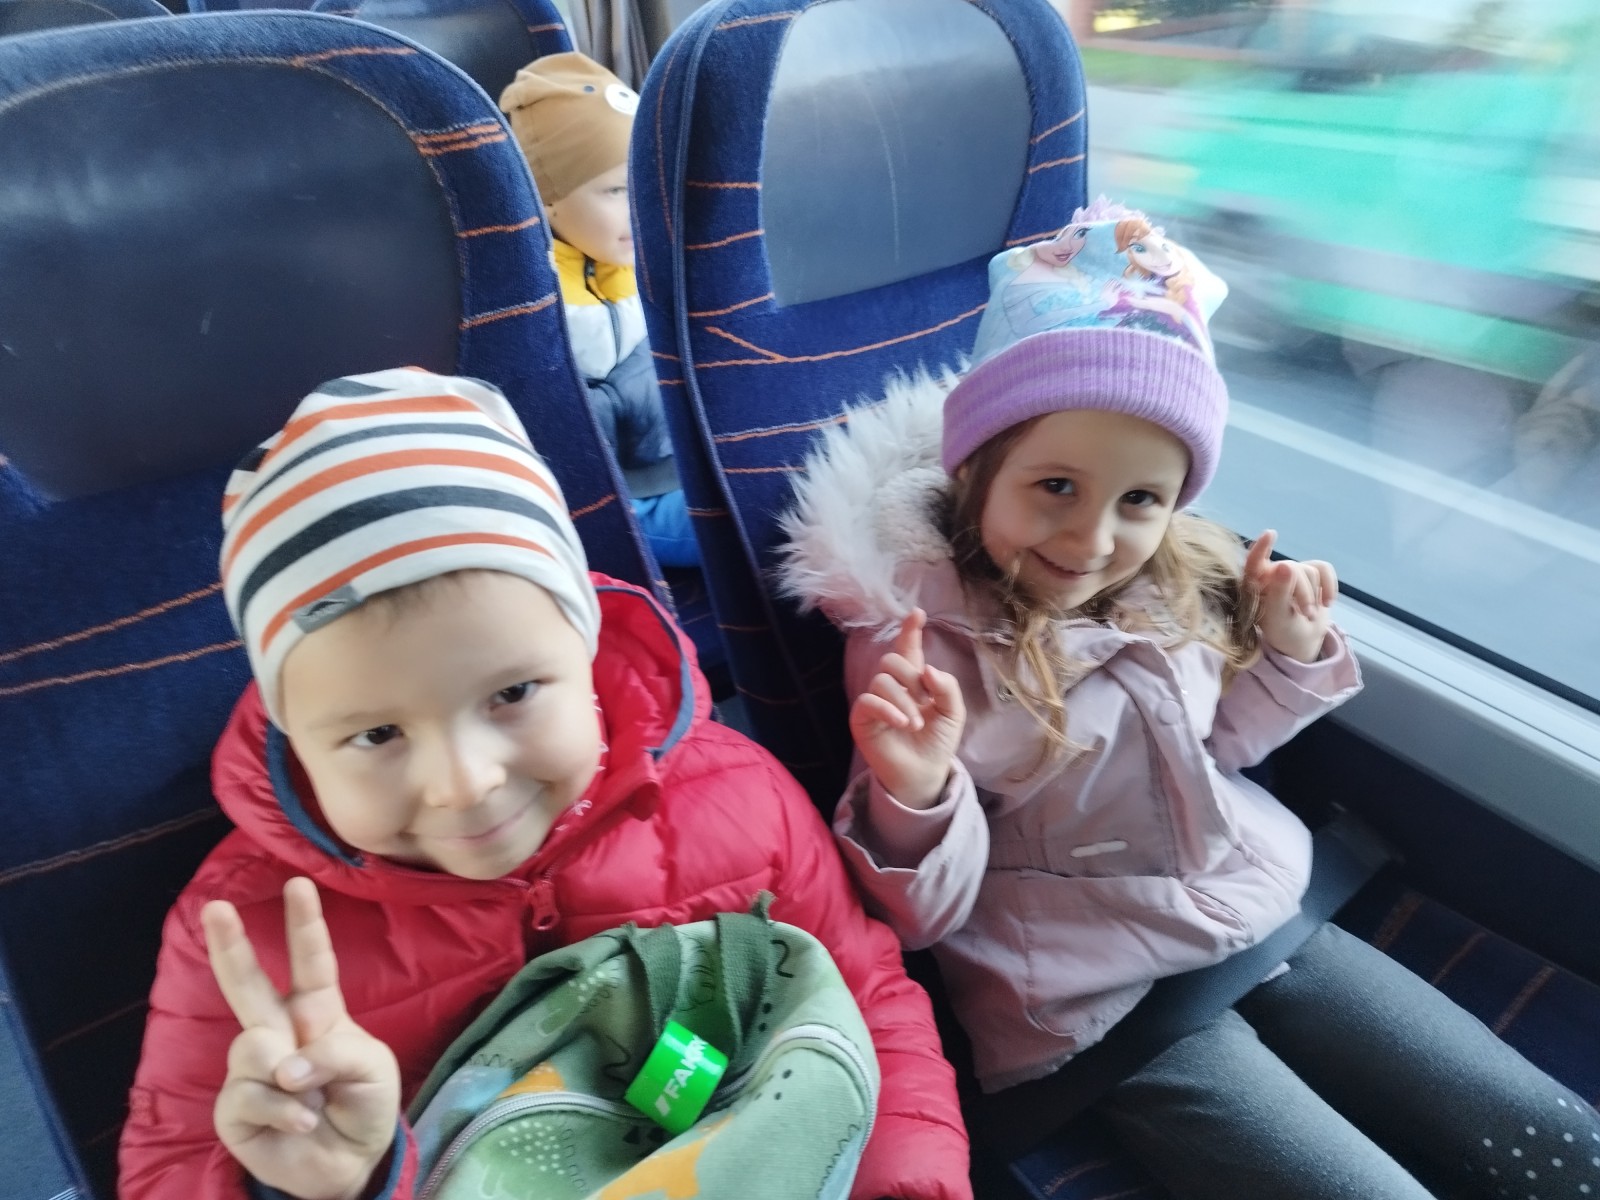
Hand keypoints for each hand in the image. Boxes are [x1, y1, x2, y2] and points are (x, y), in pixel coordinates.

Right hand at [204, 878, 399, 1199]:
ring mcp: (252, 1069)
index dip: (304, 925)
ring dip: (287, 1077)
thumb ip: (335, 1053)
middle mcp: (278, 1032)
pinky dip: (282, 1111)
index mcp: (317, 1013)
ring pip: (252, 1048)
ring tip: (312, 1099)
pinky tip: (301, 1121)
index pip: (310, 963)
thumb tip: (282, 1065)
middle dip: (231, 945)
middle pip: (249, 984)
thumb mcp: (371, 1069)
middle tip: (217, 908)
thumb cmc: (365, 1104)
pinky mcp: (234, 1107)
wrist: (350, 1163)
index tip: (298, 884)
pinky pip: (248, 1095)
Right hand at [849, 609, 965, 809]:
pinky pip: (868, 701)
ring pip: (881, 680)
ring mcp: (874, 701)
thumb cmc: (937, 742)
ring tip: (915, 724)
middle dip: (911, 677)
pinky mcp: (862, 718)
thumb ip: (946, 687)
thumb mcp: (953, 712)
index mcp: (914, 680)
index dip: (910, 630)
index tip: (917, 614)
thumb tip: (927, 669)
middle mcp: (891, 686)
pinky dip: (888, 709)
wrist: (925, 773)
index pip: (908, 649)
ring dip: (904, 701)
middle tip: (924, 701)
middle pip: (891, 659)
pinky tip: (902, 723)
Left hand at [1243, 530, 1337, 663]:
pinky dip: (1330, 586)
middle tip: (1306, 614)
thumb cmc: (1283, 631)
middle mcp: (1270, 573)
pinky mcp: (1310, 572)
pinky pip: (1324, 569)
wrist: (1302, 641)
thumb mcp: (1279, 617)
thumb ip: (1279, 593)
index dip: (1262, 547)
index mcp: (1253, 584)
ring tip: (1308, 614)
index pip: (1254, 561)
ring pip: (1310, 570)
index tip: (1270, 534)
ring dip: (1314, 595)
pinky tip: (1327, 603)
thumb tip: (1285, 566)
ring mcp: (1290, 571)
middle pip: (1294, 569)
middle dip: (1304, 593)